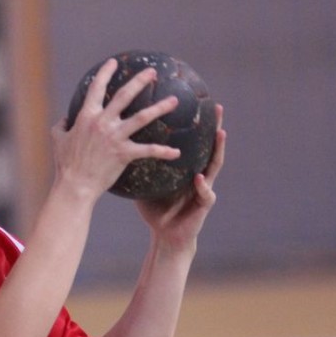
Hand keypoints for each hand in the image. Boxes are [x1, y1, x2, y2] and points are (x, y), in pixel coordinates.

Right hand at [51, 59, 182, 200]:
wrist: (75, 185)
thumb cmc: (65, 164)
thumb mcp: (58, 140)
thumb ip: (62, 125)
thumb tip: (66, 118)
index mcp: (86, 116)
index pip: (96, 88)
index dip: (105, 73)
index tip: (113, 63)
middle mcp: (103, 122)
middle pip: (125, 96)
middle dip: (140, 81)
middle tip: (153, 72)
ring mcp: (115, 137)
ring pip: (142, 117)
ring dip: (160, 108)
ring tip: (174, 100)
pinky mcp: (124, 153)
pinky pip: (148, 150)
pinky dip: (163, 151)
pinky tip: (176, 152)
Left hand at [136, 107, 225, 253]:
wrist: (165, 236)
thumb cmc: (155, 210)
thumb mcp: (145, 182)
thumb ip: (137, 163)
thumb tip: (114, 143)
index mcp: (186, 167)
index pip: (192, 140)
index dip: (195, 123)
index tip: (195, 100)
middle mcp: (199, 173)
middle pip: (209, 146)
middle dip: (215, 126)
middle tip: (217, 107)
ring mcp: (204, 188)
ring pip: (215, 165)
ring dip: (219, 149)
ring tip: (220, 133)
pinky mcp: (204, 206)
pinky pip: (206, 193)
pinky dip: (203, 185)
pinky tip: (199, 177)